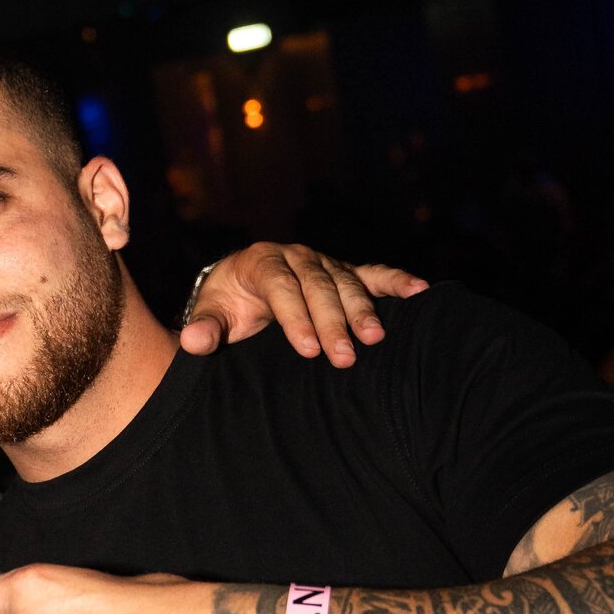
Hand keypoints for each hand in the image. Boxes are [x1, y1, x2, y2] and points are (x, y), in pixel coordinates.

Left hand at [181, 243, 425, 366]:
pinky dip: (397, 282)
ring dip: (363, 310)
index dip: (295, 317)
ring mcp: (324, 263)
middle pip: (318, 286)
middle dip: (332, 320)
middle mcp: (296, 256)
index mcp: (261, 262)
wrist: (242, 289)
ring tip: (375, 338)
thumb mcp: (213, 315)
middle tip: (344, 356)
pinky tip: (420, 291)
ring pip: (346, 282)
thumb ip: (205, 329)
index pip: (281, 286)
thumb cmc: (228, 308)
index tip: (307, 349)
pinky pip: (374, 275)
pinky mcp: (345, 273)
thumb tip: (192, 342)